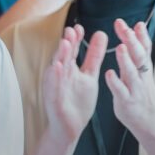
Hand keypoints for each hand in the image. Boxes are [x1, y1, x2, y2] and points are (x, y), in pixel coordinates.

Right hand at [42, 25, 106, 144]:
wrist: (69, 127)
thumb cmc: (77, 102)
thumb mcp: (89, 75)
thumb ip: (94, 56)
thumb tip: (101, 34)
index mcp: (69, 70)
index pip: (71, 51)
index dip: (75, 39)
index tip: (80, 27)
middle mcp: (60, 76)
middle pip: (63, 57)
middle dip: (67, 43)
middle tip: (72, 30)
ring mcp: (55, 87)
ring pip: (57, 69)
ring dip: (60, 56)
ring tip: (65, 44)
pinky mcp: (53, 99)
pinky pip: (53, 87)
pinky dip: (55, 77)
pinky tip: (58, 67)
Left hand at [106, 19, 154, 136]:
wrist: (148, 119)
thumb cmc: (140, 90)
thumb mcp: (142, 68)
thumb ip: (138, 49)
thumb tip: (138, 26)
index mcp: (142, 67)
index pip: (144, 48)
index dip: (140, 35)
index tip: (134, 22)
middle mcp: (140, 75)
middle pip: (139, 56)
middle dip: (133, 42)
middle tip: (125, 28)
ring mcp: (134, 88)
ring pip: (131, 73)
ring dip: (126, 60)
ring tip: (120, 47)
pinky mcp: (126, 100)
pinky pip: (120, 91)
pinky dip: (115, 82)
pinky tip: (109, 73)